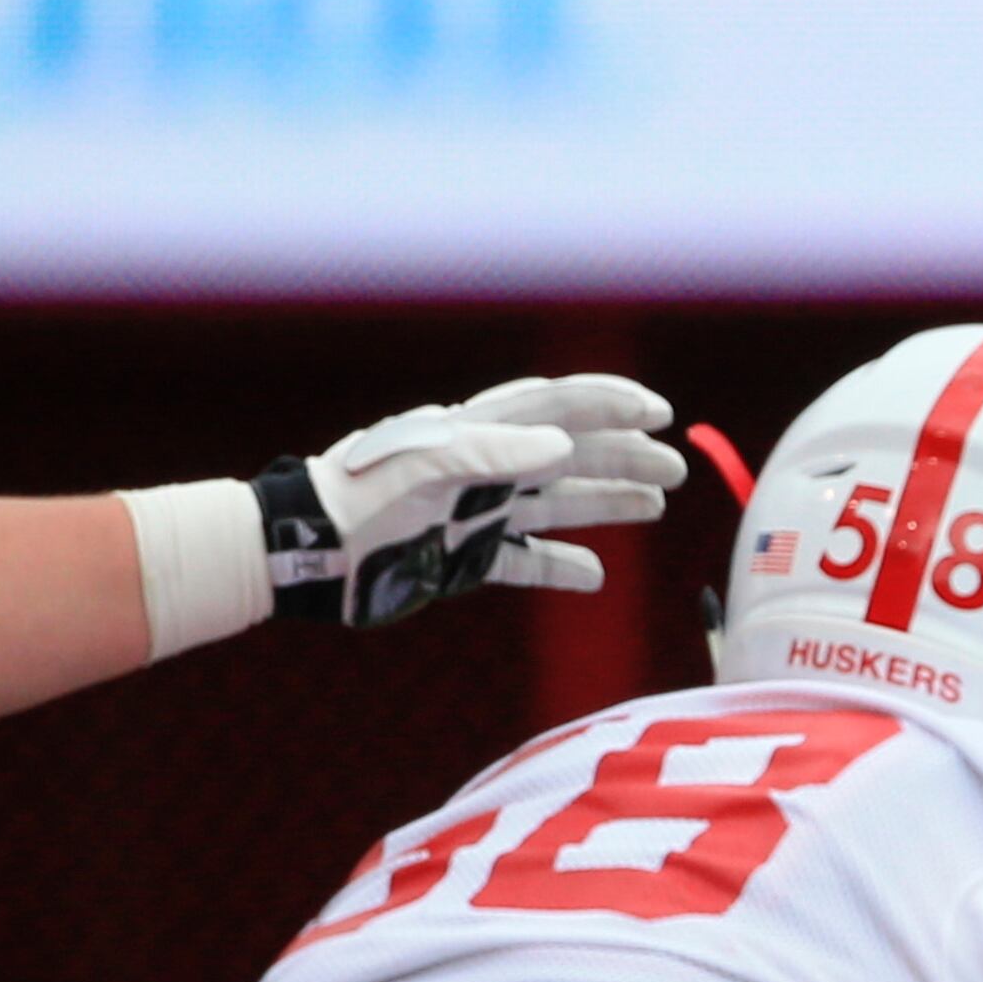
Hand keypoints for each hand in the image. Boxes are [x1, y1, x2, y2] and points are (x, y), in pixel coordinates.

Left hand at [258, 375, 685, 628]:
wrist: (306, 554)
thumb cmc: (358, 504)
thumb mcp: (423, 471)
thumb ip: (489, 454)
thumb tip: (561, 445)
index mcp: (474, 435)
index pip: (552, 408)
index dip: (607, 404)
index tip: (658, 412)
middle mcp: (480, 468)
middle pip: (567, 453)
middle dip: (623, 455)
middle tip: (676, 469)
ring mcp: (473, 513)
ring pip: (554, 500)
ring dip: (606, 500)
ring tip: (654, 504)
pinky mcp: (462, 558)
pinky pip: (523, 559)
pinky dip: (561, 565)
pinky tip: (595, 577)